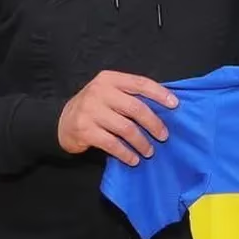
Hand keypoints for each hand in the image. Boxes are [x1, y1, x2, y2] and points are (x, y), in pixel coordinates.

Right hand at [57, 70, 176, 165]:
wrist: (62, 121)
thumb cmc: (95, 107)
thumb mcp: (110, 93)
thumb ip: (130, 95)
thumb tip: (164, 107)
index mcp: (110, 79)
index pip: (140, 83)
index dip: (159, 94)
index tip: (175, 105)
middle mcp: (99, 92)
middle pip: (135, 108)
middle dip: (153, 124)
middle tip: (164, 136)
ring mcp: (90, 111)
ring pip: (125, 128)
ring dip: (141, 142)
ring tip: (150, 151)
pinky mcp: (84, 130)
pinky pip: (112, 144)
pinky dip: (126, 153)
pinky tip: (133, 159)